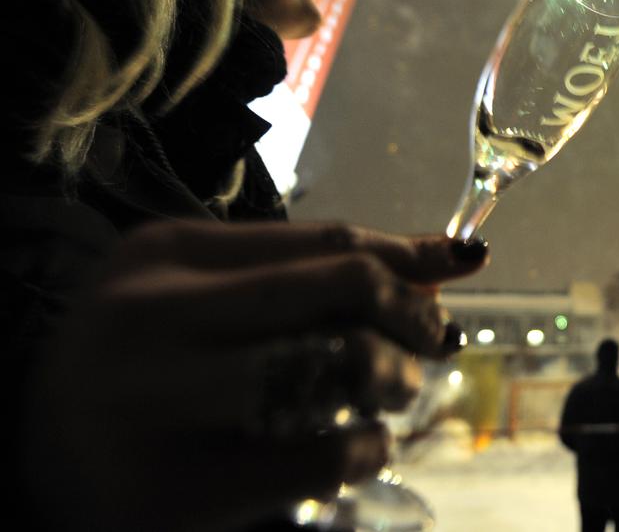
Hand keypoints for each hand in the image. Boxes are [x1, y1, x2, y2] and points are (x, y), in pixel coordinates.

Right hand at [20, 219, 488, 531]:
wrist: (36, 466)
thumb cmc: (144, 370)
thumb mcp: (208, 298)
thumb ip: (312, 274)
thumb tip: (452, 261)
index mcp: (162, 254)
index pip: (327, 239)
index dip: (412, 256)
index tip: (463, 268)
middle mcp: (151, 315)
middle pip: (344, 289)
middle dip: (415, 317)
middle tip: (434, 345)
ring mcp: (155, 404)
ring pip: (340, 364)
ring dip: (396, 381)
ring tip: (390, 395)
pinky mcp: (171, 493)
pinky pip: (322, 456)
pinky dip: (369, 449)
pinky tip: (360, 448)